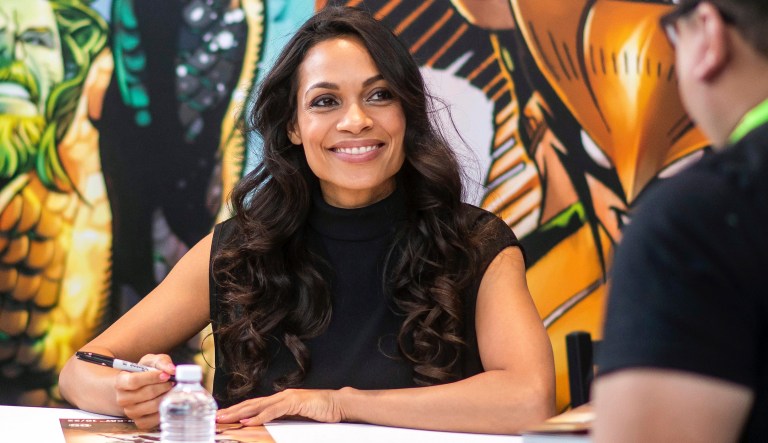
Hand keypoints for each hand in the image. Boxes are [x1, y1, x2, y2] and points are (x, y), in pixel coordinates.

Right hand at [114, 354, 175, 428]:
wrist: (140, 387)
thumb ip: (161, 362)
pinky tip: (166, 401)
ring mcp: (130, 412)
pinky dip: (164, 410)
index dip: (152, 377)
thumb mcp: (151, 362)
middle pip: (145, 394)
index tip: (166, 375)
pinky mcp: (139, 422)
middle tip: (171, 382)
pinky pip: (154, 419)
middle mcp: (122, 398)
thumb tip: (172, 370)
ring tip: (170, 390)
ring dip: (165, 397)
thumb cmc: (145, 372)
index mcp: (121, 382)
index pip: (134, 381)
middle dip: (162, 387)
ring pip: (152, 406)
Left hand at [216, 389, 345, 425]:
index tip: (223, 416)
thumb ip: (282, 420)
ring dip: (240, 412)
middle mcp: (280, 396)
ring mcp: (287, 398)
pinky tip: (248, 420)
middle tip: (216, 417)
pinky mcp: (295, 402)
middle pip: (251, 404)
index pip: (254, 405)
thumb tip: (266, 426)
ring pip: (258, 405)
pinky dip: (259, 416)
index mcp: (280, 400)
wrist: (338, 404)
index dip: (238, 410)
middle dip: (232, 410)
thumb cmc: (320, 412)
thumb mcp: (297, 418)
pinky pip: (273, 410)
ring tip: (225, 418)